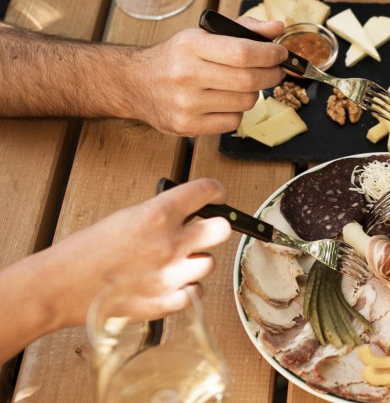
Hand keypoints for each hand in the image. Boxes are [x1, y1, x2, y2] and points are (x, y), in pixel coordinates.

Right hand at [37, 178, 230, 327]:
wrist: (60, 287)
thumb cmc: (87, 251)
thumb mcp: (126, 217)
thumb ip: (162, 214)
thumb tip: (189, 213)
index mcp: (157, 215)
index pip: (207, 191)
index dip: (215, 192)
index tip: (216, 196)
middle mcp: (169, 244)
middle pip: (223, 229)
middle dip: (215, 228)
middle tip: (202, 232)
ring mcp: (170, 276)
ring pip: (209, 264)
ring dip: (196, 262)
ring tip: (174, 262)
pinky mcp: (166, 303)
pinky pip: (196, 293)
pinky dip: (186, 289)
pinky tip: (169, 283)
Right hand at [130, 17, 287, 135]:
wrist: (135, 83)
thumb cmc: (176, 58)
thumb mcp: (203, 35)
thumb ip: (243, 29)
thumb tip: (277, 28)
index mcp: (191, 45)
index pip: (243, 52)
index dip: (270, 54)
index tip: (280, 54)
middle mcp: (186, 74)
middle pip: (249, 80)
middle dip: (272, 75)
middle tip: (276, 71)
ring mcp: (186, 103)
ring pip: (245, 103)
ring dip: (254, 93)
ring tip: (245, 85)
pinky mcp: (187, 125)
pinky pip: (233, 122)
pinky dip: (238, 112)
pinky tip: (228, 101)